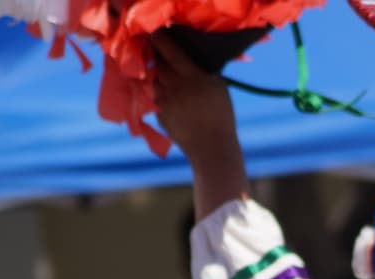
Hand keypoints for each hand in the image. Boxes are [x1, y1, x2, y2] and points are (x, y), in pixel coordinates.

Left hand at [150, 33, 236, 162]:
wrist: (210, 148)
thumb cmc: (221, 115)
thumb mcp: (219, 86)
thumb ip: (203, 69)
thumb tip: (192, 56)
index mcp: (190, 75)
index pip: (168, 48)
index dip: (160, 38)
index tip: (158, 33)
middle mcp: (172, 85)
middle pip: (157, 62)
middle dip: (160, 58)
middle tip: (167, 58)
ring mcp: (162, 101)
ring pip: (154, 80)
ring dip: (160, 77)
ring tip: (172, 83)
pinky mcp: (157, 113)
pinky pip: (155, 98)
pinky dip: (162, 96)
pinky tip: (175, 103)